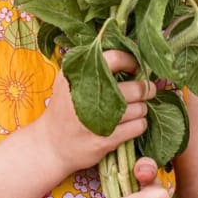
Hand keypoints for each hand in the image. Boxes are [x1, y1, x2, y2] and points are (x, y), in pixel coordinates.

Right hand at [36, 50, 152, 176]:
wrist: (50, 144)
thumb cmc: (65, 109)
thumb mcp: (69, 81)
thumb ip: (92, 66)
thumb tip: (127, 52)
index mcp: (78, 74)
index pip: (116, 58)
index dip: (133, 61)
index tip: (137, 67)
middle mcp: (87, 94)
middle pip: (134, 87)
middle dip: (145, 89)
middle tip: (147, 90)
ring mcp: (96, 119)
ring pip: (139, 108)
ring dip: (143, 108)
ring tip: (136, 108)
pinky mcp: (104, 140)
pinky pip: (137, 126)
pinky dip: (140, 124)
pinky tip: (133, 123)